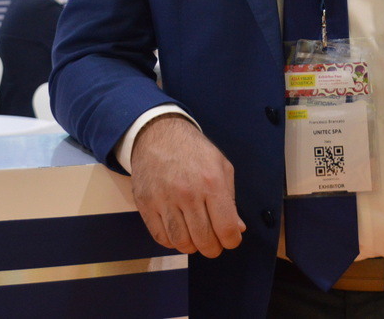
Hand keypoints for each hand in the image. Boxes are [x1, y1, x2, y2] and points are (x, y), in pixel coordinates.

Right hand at [130, 113, 245, 257]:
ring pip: (181, 243)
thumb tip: (237, 229)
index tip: (230, 239)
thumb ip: (230, 199)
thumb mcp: (221, 166)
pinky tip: (179, 232)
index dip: (232, 241)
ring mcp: (164, 200)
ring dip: (192, 247)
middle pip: (204, 240)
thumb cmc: (194, 151)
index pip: (226, 228)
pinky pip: (161, 237)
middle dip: (213, 248)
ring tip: (196, 238)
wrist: (158, 135)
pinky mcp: (145, 204)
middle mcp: (188, 193)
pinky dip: (172, 242)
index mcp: (211, 183)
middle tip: (214, 243)